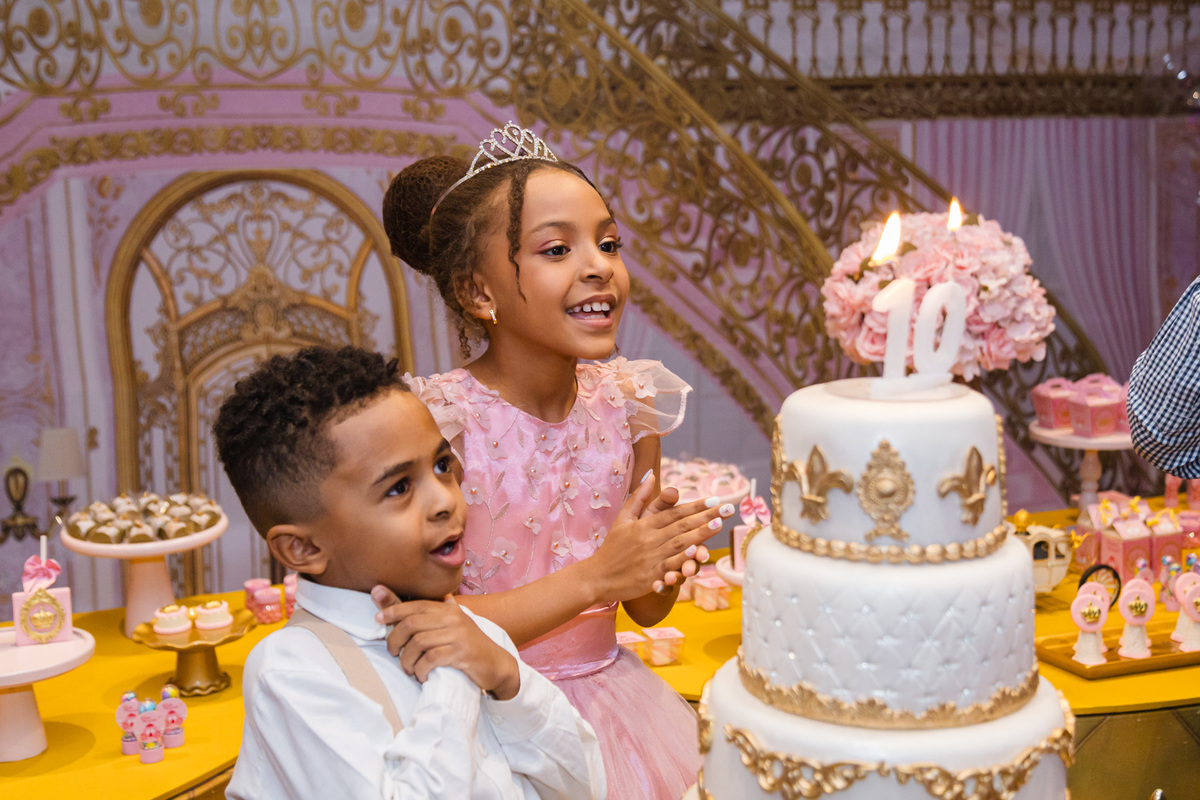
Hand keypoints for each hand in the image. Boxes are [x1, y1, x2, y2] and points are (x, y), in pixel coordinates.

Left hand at [371, 588, 520, 699]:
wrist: (497, 665)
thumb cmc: (470, 646)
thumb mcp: (452, 627)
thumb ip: (434, 616)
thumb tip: (426, 596)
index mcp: (448, 610)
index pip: (415, 605)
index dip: (393, 610)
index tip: (378, 619)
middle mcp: (453, 619)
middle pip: (411, 623)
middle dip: (394, 639)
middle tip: (393, 652)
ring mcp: (458, 635)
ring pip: (418, 643)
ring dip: (406, 659)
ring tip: (407, 668)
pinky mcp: (461, 653)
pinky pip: (430, 659)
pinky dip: (420, 669)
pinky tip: (421, 675)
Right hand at [586, 474, 732, 602]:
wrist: (598, 577)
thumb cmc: (612, 547)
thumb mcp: (623, 519)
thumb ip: (639, 497)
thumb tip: (651, 475)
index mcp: (644, 525)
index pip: (674, 512)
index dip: (695, 505)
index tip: (714, 499)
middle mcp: (649, 539)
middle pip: (682, 525)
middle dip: (706, 516)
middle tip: (728, 508)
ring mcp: (650, 558)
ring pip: (680, 543)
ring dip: (700, 534)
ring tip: (719, 524)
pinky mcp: (651, 576)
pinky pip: (670, 565)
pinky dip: (684, 558)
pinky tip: (698, 551)